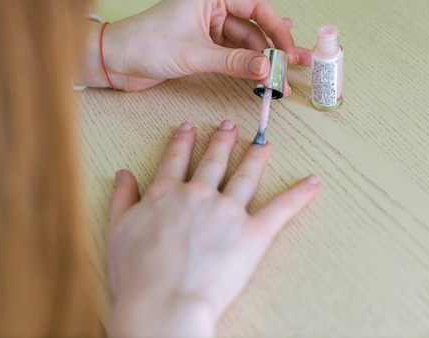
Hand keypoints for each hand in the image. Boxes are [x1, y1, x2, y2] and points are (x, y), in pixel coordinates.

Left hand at [77, 0, 311, 91]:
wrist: (115, 61)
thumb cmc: (145, 44)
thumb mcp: (194, 54)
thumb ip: (233, 63)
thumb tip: (267, 69)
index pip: (256, 7)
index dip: (277, 30)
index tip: (289, 53)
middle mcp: (212, 8)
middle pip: (254, 28)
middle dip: (275, 48)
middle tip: (298, 65)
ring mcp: (208, 28)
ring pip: (244, 44)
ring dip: (262, 61)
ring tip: (283, 78)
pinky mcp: (202, 47)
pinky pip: (231, 56)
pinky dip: (245, 67)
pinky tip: (263, 75)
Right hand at [107, 120, 319, 336]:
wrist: (162, 302)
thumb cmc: (136, 273)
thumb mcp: (117, 230)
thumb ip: (122, 199)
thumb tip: (123, 174)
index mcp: (166, 194)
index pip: (175, 161)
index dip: (182, 142)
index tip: (188, 128)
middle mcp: (198, 195)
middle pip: (213, 162)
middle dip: (221, 141)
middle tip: (228, 125)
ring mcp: (227, 212)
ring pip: (245, 176)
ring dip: (255, 156)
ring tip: (263, 143)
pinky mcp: (252, 234)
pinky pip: (280, 209)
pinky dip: (298, 195)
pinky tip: (311, 182)